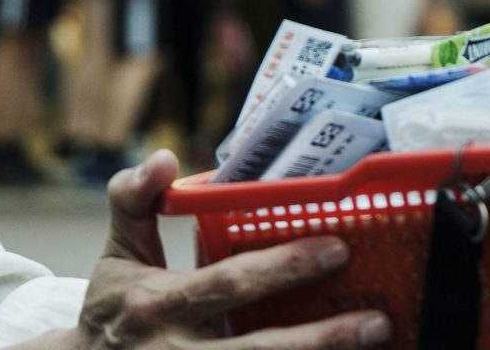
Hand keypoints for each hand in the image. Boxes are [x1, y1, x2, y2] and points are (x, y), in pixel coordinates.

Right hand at [70, 150, 390, 349]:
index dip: (284, 268)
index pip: (229, 283)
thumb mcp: (117, 254)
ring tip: (375, 343)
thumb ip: (135, 200)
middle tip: (376, 319)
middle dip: (321, 338)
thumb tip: (167, 158)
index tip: (337, 247)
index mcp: (158, 305)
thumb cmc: (112, 310)